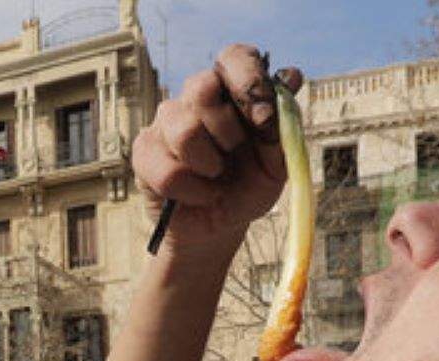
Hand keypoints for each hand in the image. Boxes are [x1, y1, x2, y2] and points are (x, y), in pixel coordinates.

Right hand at [132, 44, 304, 250]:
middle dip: (227, 129)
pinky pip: (168, 171)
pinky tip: (200, 194)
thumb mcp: (277, 163)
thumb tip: (293, 76)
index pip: (234, 57)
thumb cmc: (248, 186)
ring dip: (209, 165)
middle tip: (236, 153)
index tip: (263, 119)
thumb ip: (283, 124)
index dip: (248, 80)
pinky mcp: (145, 152)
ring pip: (184, 131)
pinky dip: (194, 191)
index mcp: (231, 91)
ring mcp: (166, 123)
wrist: (220, 225)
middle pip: (201, 86)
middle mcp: (195, 98)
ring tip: (216, 178)